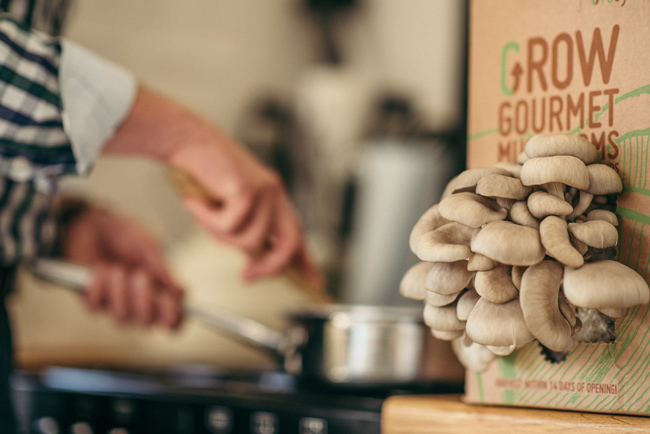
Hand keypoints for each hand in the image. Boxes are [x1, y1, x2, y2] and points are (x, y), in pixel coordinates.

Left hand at [60, 204, 182, 328]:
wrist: (93, 226)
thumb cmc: (125, 237)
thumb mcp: (148, 248)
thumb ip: (162, 270)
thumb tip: (179, 292)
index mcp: (160, 291)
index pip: (172, 317)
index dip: (174, 317)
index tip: (170, 305)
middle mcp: (139, 304)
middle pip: (147, 322)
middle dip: (143, 300)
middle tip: (140, 275)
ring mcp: (116, 304)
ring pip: (121, 317)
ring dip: (119, 290)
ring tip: (116, 268)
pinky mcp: (93, 301)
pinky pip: (96, 307)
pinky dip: (98, 285)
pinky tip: (99, 268)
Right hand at [102, 87, 323, 289]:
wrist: (187, 142)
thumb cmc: (203, 174)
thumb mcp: (230, 209)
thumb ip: (246, 231)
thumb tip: (253, 259)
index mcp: (275, 199)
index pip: (297, 235)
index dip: (307, 261)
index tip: (316, 282)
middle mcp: (275, 194)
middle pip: (290, 242)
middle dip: (270, 267)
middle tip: (247, 276)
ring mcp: (265, 191)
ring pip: (251, 240)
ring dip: (221, 236)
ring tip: (203, 215)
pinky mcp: (248, 188)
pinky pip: (231, 225)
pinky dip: (208, 220)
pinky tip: (197, 203)